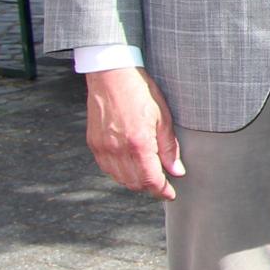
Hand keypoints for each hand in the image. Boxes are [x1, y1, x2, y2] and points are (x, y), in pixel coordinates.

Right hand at [85, 67, 183, 198]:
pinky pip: (106, 168)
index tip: (170, 193)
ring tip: (147, 174)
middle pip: (134, 183)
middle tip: (162, 183)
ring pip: (119, 178)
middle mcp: (117, 149)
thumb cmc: (139, 91)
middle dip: (149, 187)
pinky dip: (119, 172)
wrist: (111, 75)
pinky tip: (129, 165)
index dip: (162, 190)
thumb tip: (176, 171)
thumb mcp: (163, 118)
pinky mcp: (93, 143)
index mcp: (138, 143)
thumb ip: (169, 148)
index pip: (150, 179)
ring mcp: (103, 147)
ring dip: (134, 181)